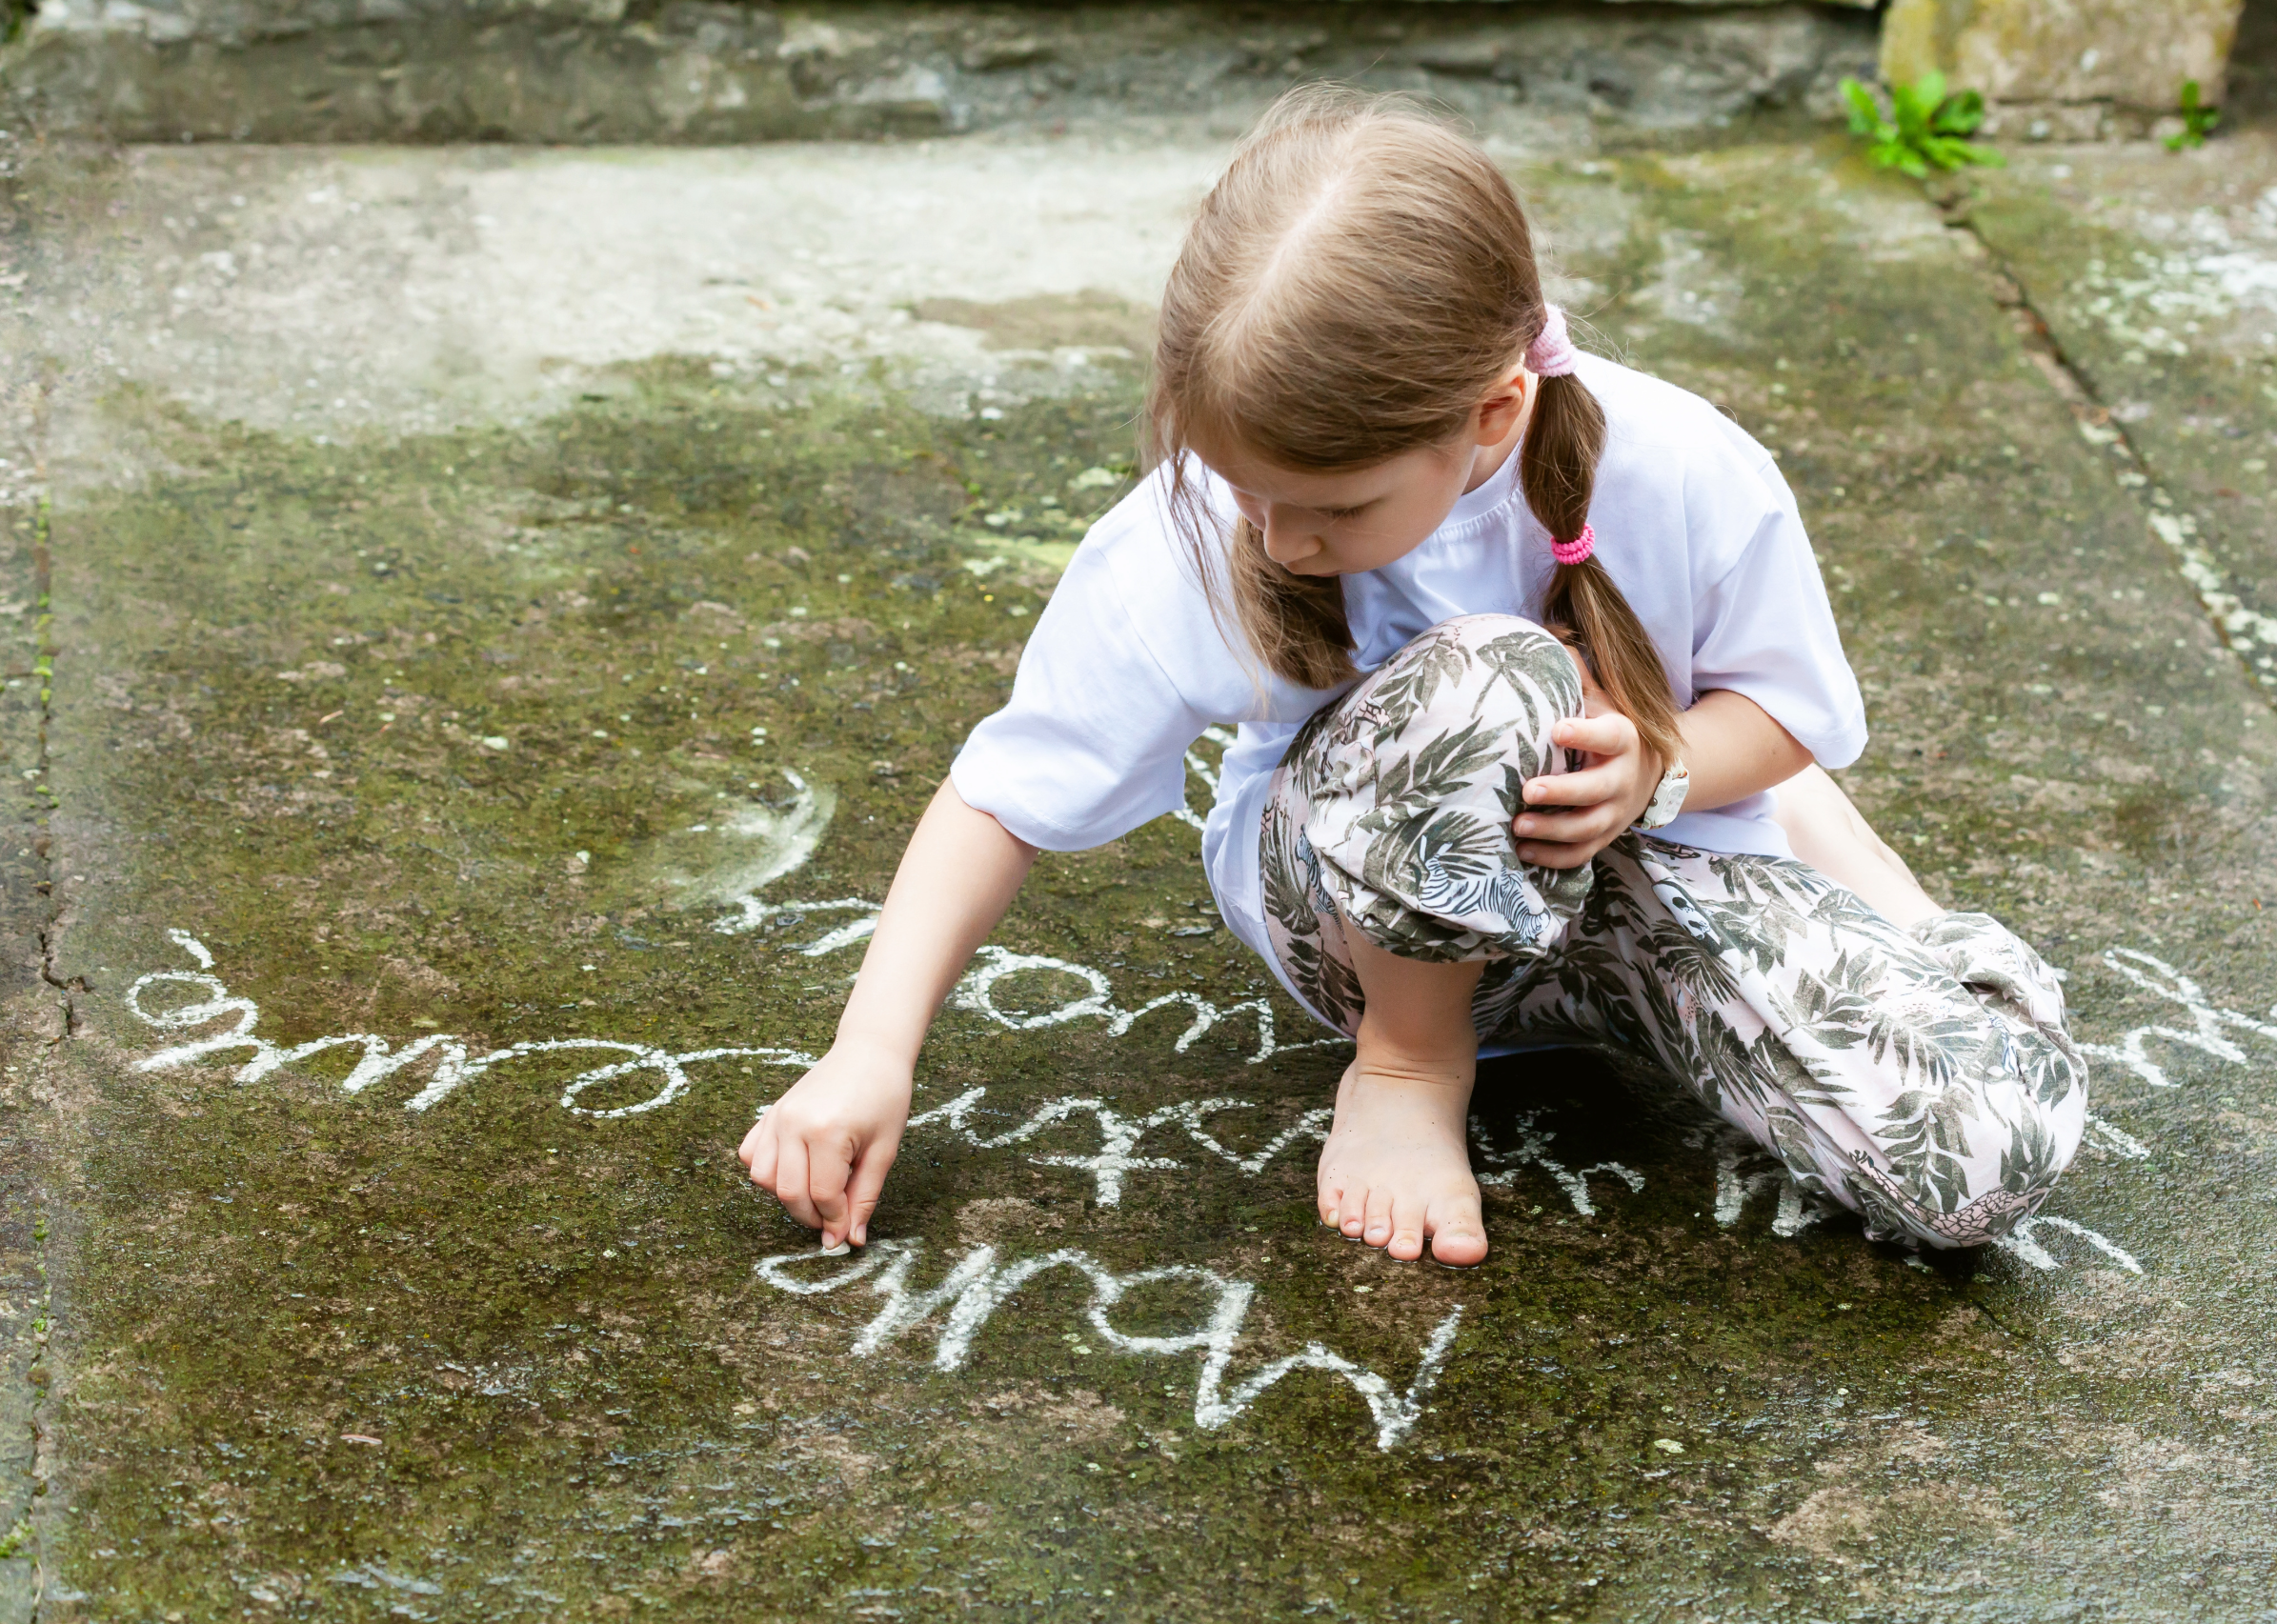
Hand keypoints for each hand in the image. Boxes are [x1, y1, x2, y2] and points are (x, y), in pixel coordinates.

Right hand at [738, 1042, 913, 1249]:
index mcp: (827, 1131)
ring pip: (763, 1178)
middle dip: (812, 1216)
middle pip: (789, 1192)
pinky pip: (751, 1154)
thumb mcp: (884, 1150)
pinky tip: (796, 1169)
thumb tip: (850, 1240)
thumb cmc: (885, 1096)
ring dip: (787, 1195)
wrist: (869, 1052)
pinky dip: (768, 1171)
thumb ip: (864, 1197)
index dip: (836, 1220)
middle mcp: (793, 1123)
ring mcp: (777, 1116)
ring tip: (817, 1190)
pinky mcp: (770, 1113)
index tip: (847, 1232)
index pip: (822, 1195)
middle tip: (835, 1218)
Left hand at [1512, 661, 1659, 868]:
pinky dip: (1553, 858)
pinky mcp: (1604, 837)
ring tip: (1518, 826)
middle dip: (1563, 793)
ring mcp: (1615, 813)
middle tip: (1528, 791)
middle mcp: (1623, 778)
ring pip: (1587, 828)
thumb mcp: (1601, 699)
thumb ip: (1576, 674)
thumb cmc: (1608, 729)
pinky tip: (1521, 852)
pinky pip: (1581, 854)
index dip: (1585, 734)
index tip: (1556, 730)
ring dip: (1552, 831)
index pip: (1609, 735)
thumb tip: (1546, 635)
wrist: (1649, 772)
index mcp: (1622, 738)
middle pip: (1597, 791)